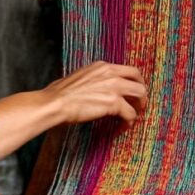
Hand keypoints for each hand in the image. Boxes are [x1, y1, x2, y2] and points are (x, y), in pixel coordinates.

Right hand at [0, 60, 147, 158]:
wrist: (53, 103)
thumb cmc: (59, 94)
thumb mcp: (78, 77)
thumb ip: (91, 79)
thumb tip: (94, 88)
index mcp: (102, 66)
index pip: (129, 70)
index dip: (135, 82)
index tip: (133, 93)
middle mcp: (110, 73)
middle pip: (138, 80)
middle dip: (141, 94)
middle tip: (139, 106)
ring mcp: (113, 87)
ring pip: (140, 95)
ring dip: (138, 108)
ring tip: (132, 118)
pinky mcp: (113, 103)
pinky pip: (130, 114)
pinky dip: (127, 123)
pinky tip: (120, 129)